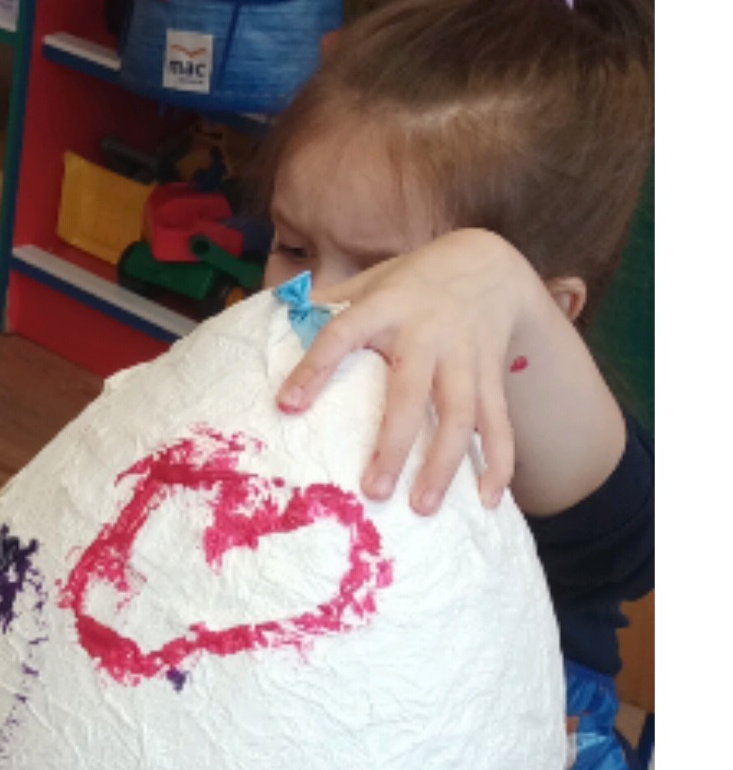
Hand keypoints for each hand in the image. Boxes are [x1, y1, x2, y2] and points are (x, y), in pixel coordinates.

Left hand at [280, 230, 544, 509]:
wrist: (489, 261)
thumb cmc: (412, 282)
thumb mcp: (371, 281)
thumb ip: (329, 305)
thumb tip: (271, 322)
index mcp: (386, 307)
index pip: (343, 334)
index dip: (316, 367)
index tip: (288, 405)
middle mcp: (428, 332)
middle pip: (410, 394)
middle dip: (393, 444)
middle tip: (374, 492)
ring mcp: (465, 355)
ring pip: (459, 414)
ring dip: (444, 464)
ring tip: (424, 507)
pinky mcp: (492, 372)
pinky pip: (498, 421)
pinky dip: (498, 460)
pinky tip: (488, 499)